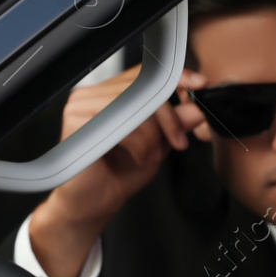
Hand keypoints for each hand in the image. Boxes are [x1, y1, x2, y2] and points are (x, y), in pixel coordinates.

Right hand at [30, 65, 207, 276]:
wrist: (94, 204)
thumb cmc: (120, 173)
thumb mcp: (158, 144)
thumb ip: (175, 123)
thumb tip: (197, 107)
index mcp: (108, 94)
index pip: (144, 72)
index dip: (174, 76)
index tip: (200, 83)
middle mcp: (91, 94)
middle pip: (143, 88)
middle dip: (169, 118)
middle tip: (179, 142)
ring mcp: (80, 106)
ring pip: (136, 106)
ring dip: (153, 136)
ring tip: (152, 155)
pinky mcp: (75, 121)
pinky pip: (122, 123)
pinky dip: (139, 144)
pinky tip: (138, 158)